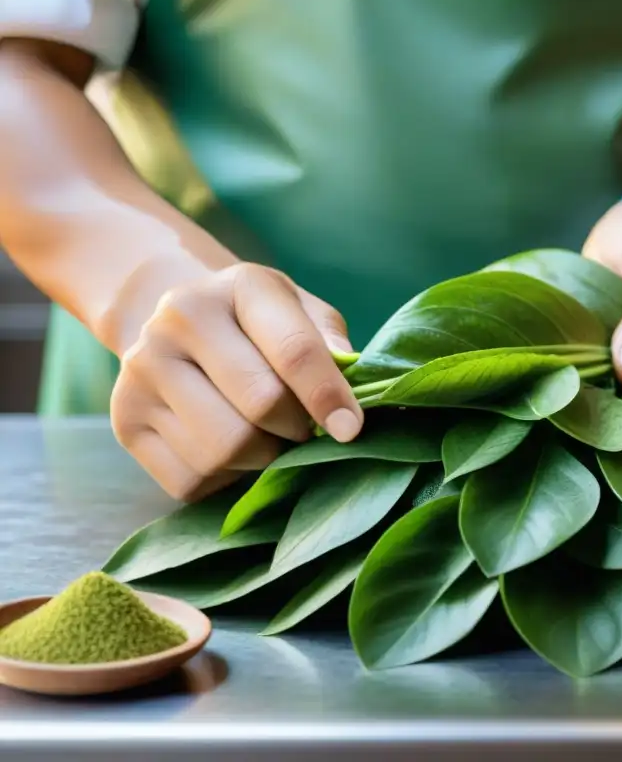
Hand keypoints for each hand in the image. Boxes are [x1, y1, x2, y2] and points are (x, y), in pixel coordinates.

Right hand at [110, 261, 363, 501]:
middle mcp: (179, 320)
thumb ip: (331, 343)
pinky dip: (223, 481)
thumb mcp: (301, 312)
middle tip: (305, 430)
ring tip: (269, 439)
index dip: (328, 397)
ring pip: (224, 451)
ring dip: (262, 459)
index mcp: (240, 286)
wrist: (176, 323)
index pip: (294, 350)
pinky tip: (231, 453)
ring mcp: (142, 371)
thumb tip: (352, 388)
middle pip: (260, 407)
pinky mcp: (124, 421)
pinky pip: (190, 480)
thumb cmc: (260, 324)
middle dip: (297, 430)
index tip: (350, 429)